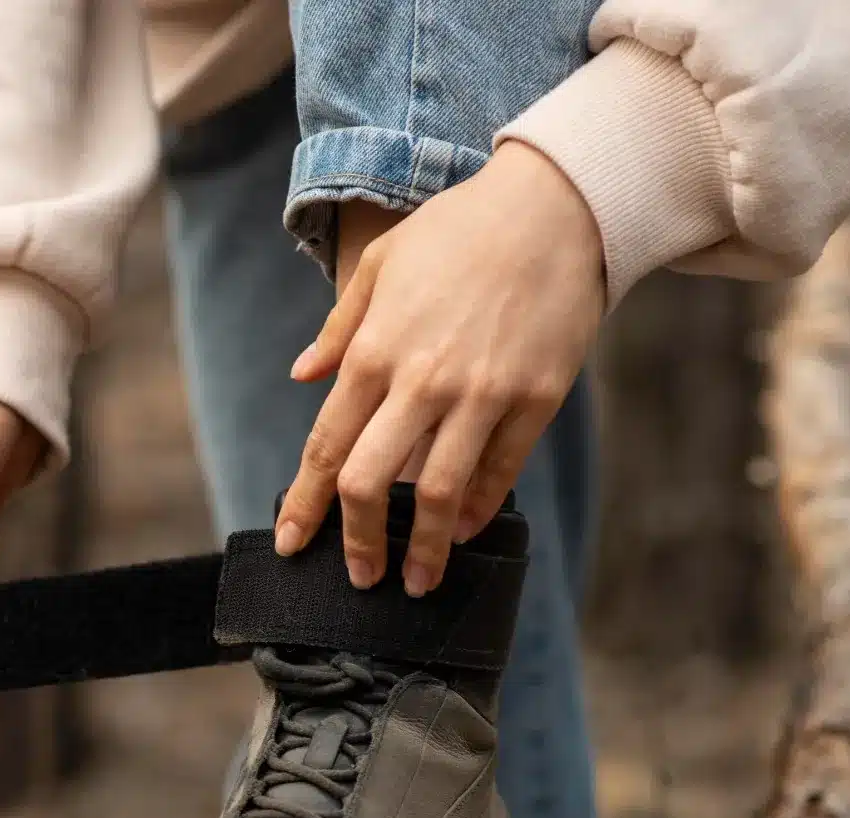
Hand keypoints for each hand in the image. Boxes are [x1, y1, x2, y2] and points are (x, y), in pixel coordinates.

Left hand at [279, 141, 604, 594]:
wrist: (556, 205)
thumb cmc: (460, 230)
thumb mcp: (380, 264)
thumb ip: (340, 329)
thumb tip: (302, 376)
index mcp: (374, 350)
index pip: (327, 447)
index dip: (306, 505)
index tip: (293, 543)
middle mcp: (422, 380)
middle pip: (372, 483)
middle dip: (358, 541)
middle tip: (358, 576)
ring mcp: (482, 393)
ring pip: (440, 493)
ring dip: (424, 547)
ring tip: (417, 581)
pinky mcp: (535, 397)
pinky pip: (500, 470)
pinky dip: (478, 509)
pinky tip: (465, 531)